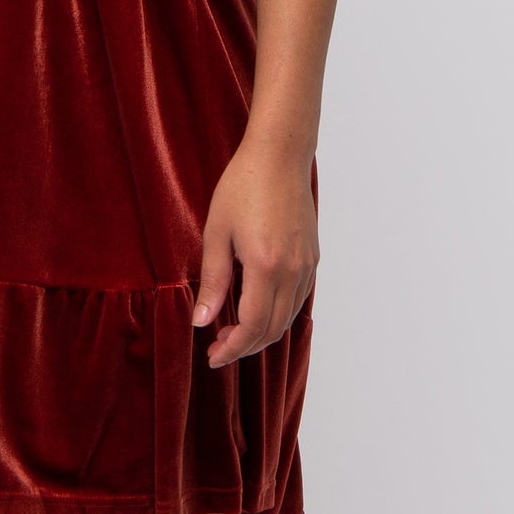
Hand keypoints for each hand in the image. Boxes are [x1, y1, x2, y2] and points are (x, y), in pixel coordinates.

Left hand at [192, 139, 318, 367]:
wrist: (279, 156)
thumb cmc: (243, 187)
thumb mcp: (216, 232)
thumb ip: (212, 280)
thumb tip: (201, 321)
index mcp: (265, 266)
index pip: (252, 327)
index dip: (232, 349)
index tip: (212, 356)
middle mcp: (292, 271)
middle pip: (273, 330)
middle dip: (245, 346)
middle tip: (218, 347)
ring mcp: (306, 266)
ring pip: (288, 318)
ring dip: (262, 333)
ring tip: (233, 329)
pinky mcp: (312, 258)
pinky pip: (297, 299)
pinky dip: (278, 314)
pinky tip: (256, 307)